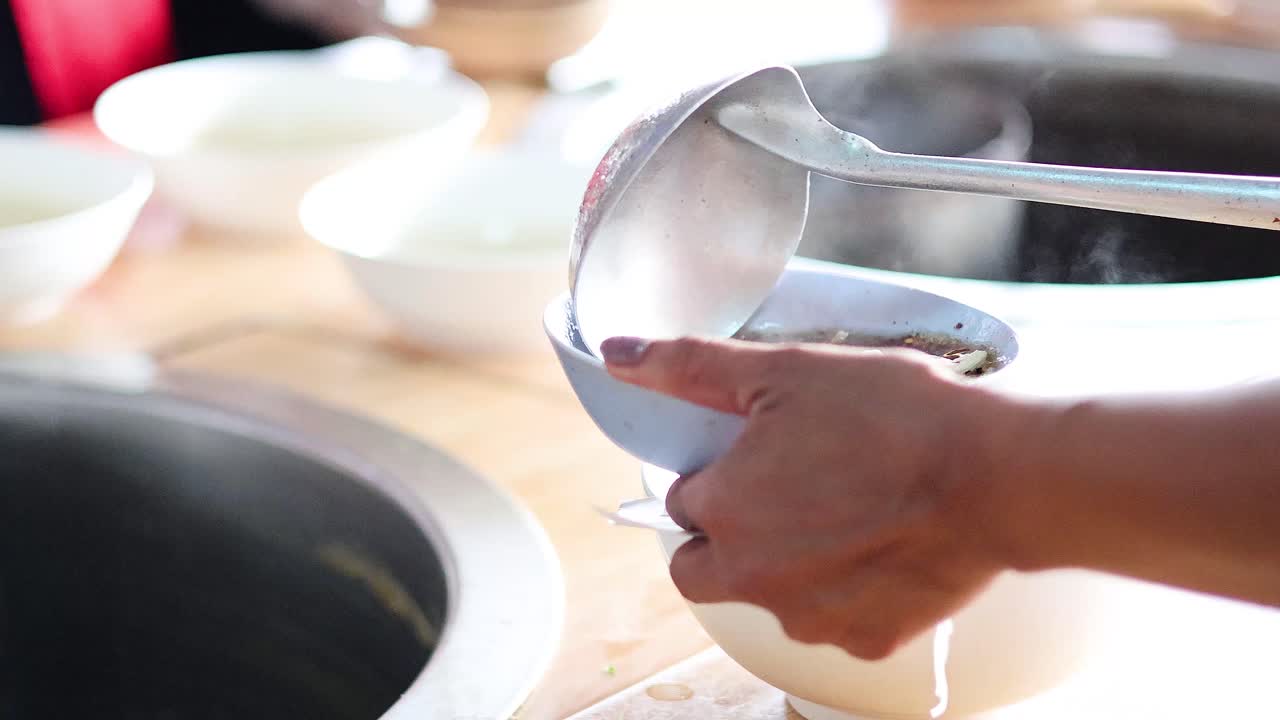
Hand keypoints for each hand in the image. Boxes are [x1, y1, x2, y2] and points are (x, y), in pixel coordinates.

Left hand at [601, 335, 1036, 659]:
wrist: (996, 477)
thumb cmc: (893, 417)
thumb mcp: (783, 371)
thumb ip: (690, 366)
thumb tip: (617, 351)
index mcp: (723, 510)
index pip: (684, 500)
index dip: (717, 473)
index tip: (760, 455)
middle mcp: (753, 576)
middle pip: (701, 566)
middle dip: (722, 536)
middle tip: (782, 494)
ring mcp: (809, 616)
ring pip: (769, 593)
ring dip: (786, 563)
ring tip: (846, 511)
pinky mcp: (865, 639)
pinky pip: (834, 618)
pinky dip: (846, 589)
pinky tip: (882, 545)